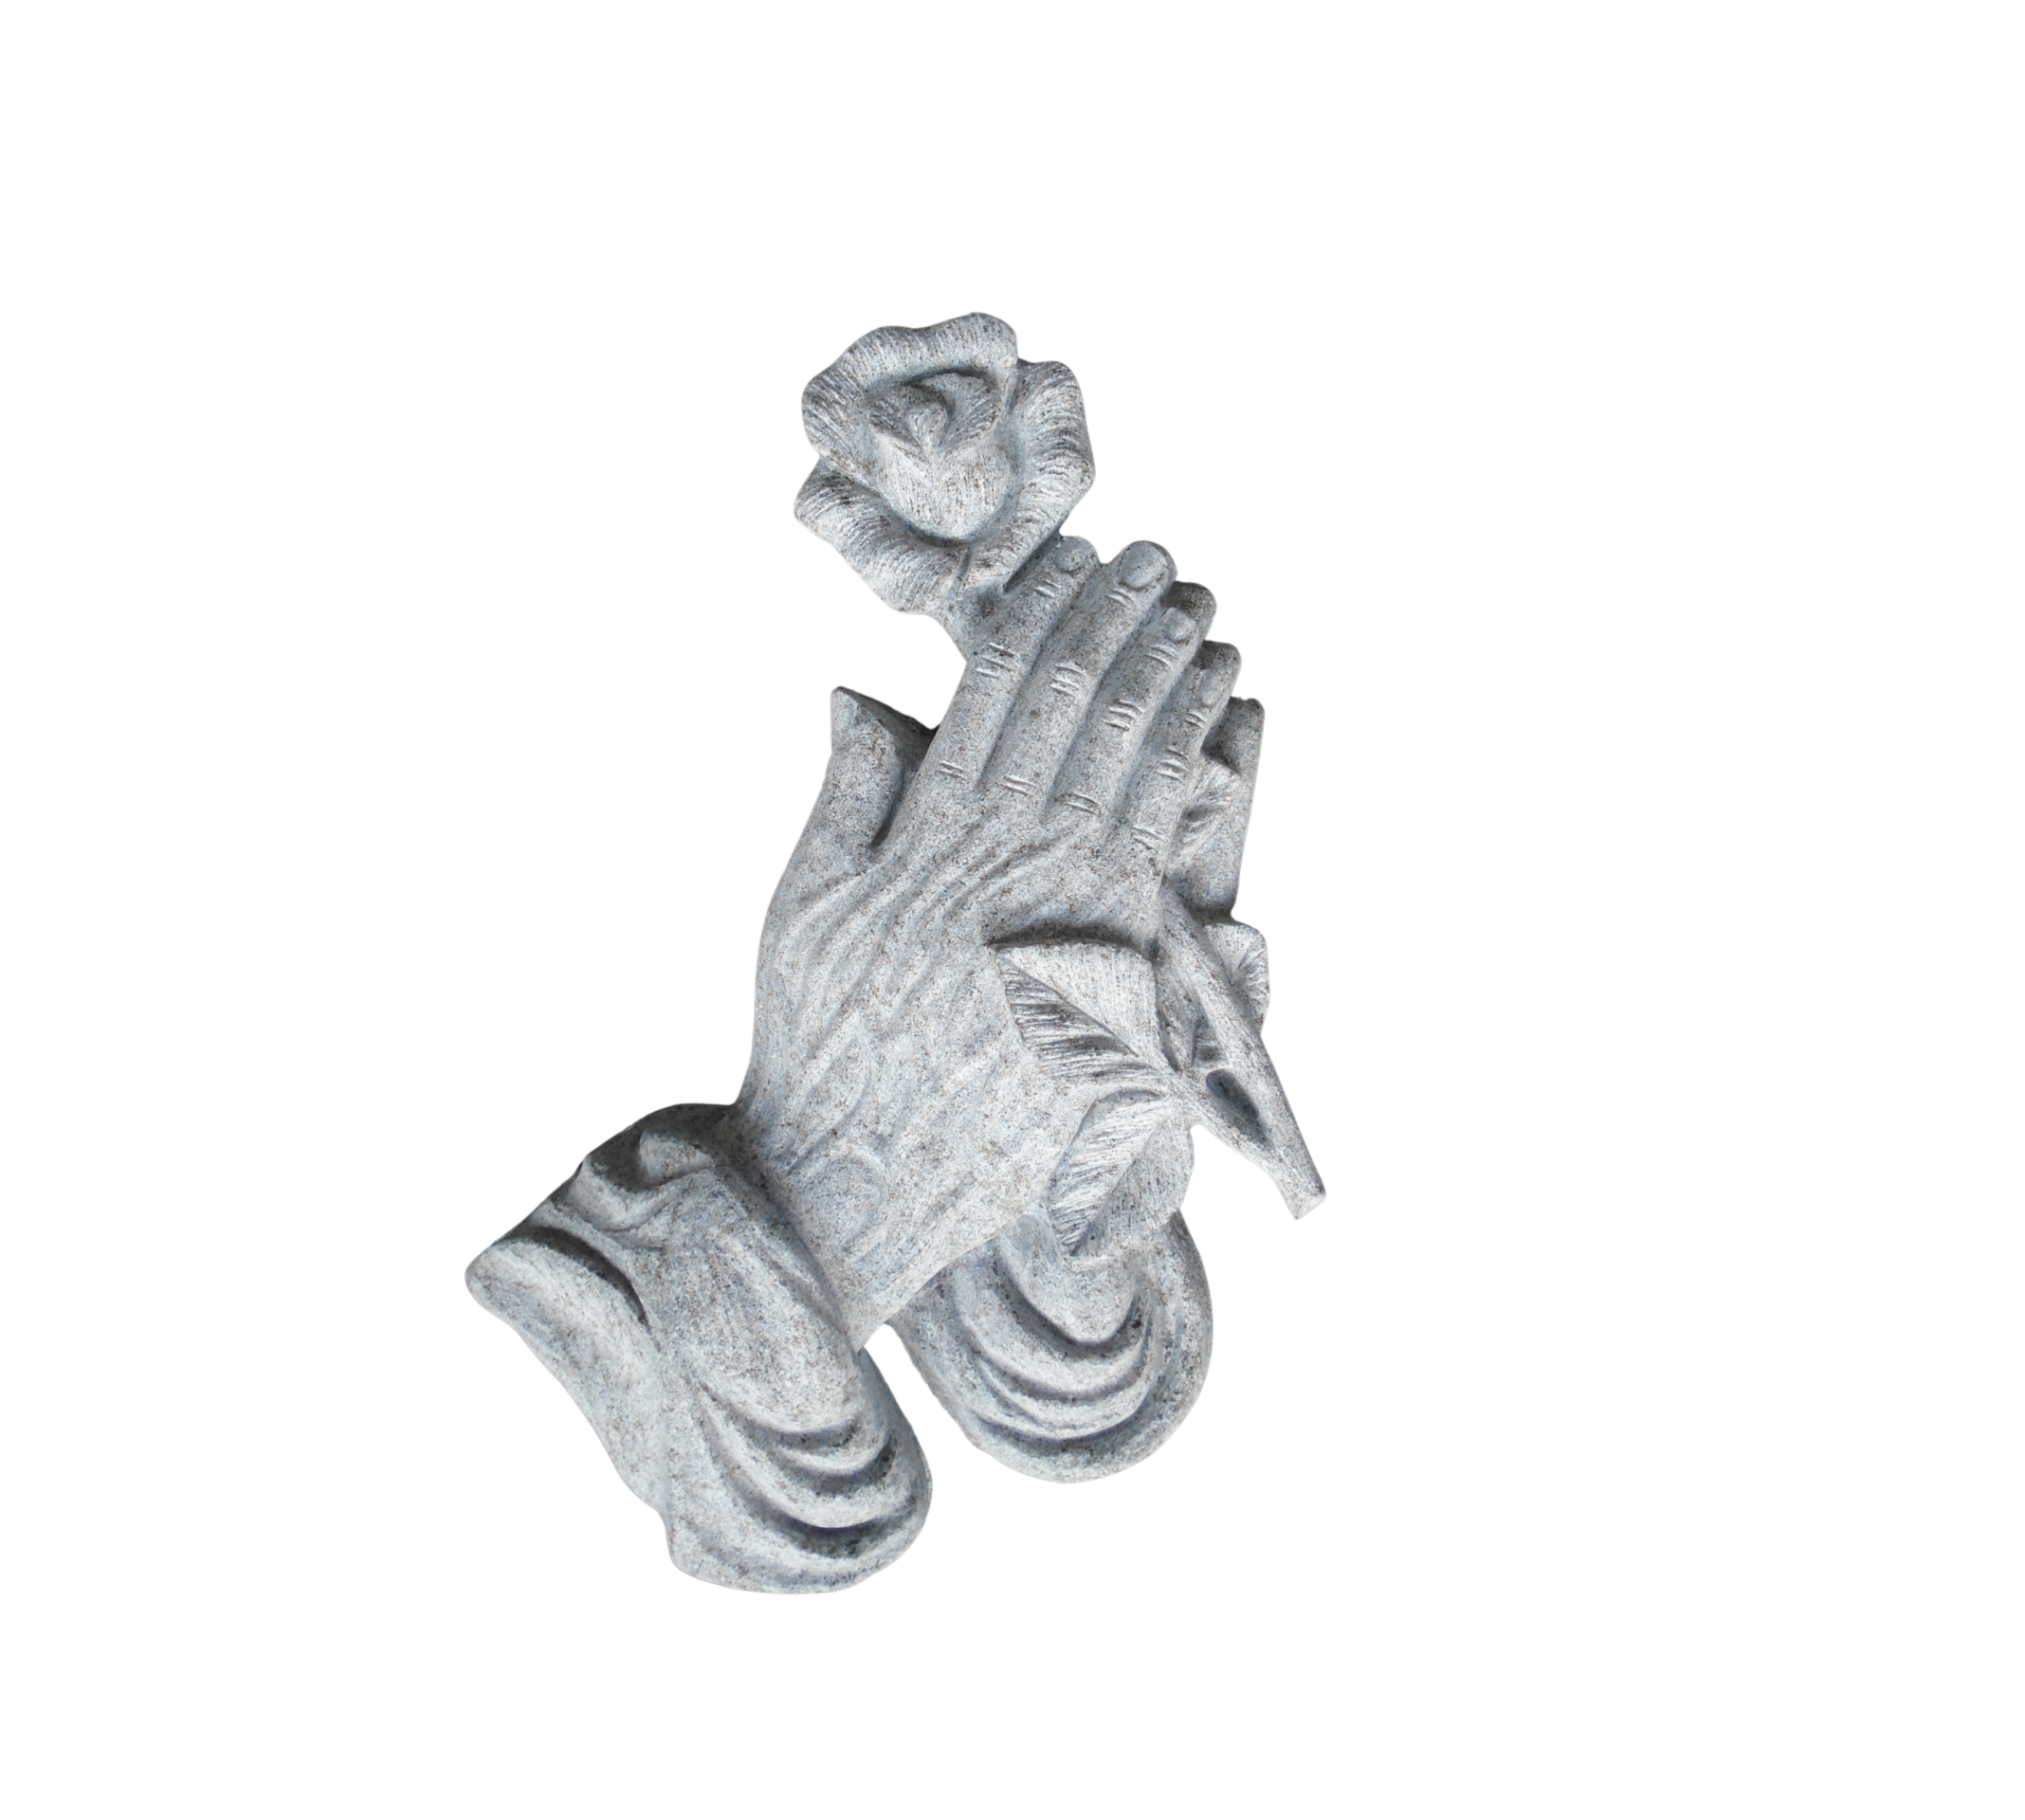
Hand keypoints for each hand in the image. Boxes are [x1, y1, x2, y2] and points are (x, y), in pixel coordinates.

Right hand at [719, 537, 1237, 1339]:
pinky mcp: (1117, 981)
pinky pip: (1168, 845)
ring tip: (1204, 621)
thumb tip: (857, 689)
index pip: (1001, 693)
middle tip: (1166, 566)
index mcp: (929, 840)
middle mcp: (1007, 868)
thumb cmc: (819, 1043)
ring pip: (1135, 768)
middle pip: (1080, 714)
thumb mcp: (803, 910)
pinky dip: (1196, 767)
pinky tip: (1220, 719)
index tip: (1080, 561)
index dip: (1046, 616)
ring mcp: (1070, 923)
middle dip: (1126, 629)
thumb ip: (848, 796)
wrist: (859, 1183)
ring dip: (1175, 683)